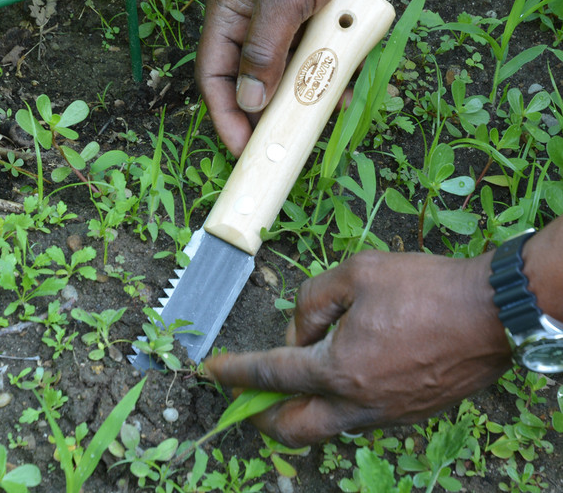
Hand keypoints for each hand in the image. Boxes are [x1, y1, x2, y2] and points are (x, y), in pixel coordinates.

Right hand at [195, 0, 397, 156]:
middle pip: (250, 86)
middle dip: (262, 117)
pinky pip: (318, 69)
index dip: (224, 115)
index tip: (240, 147)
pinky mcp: (318, 34)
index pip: (214, 75)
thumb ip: (264, 52)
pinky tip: (341, 97)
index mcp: (230, 17)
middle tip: (278, 146)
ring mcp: (288, 33)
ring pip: (286, 82)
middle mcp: (254, 29)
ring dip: (300, 102)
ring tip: (313, 124)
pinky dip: (329, 85)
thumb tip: (250, 102)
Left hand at [205, 250, 512, 446]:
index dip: (235, 371)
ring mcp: (385, 415)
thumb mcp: (357, 274)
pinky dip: (333, 403)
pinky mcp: (408, 413)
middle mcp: (358, 404)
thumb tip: (298, 331)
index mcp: (340, 369)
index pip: (271, 373)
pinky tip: (337, 376)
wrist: (491, 312)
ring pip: (325, 427)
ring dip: (299, 410)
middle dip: (259, 414)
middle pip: (293, 427)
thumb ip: (313, 301)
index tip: (210, 371)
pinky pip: (356, 418)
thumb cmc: (424, 288)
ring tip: (291, 380)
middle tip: (245, 394)